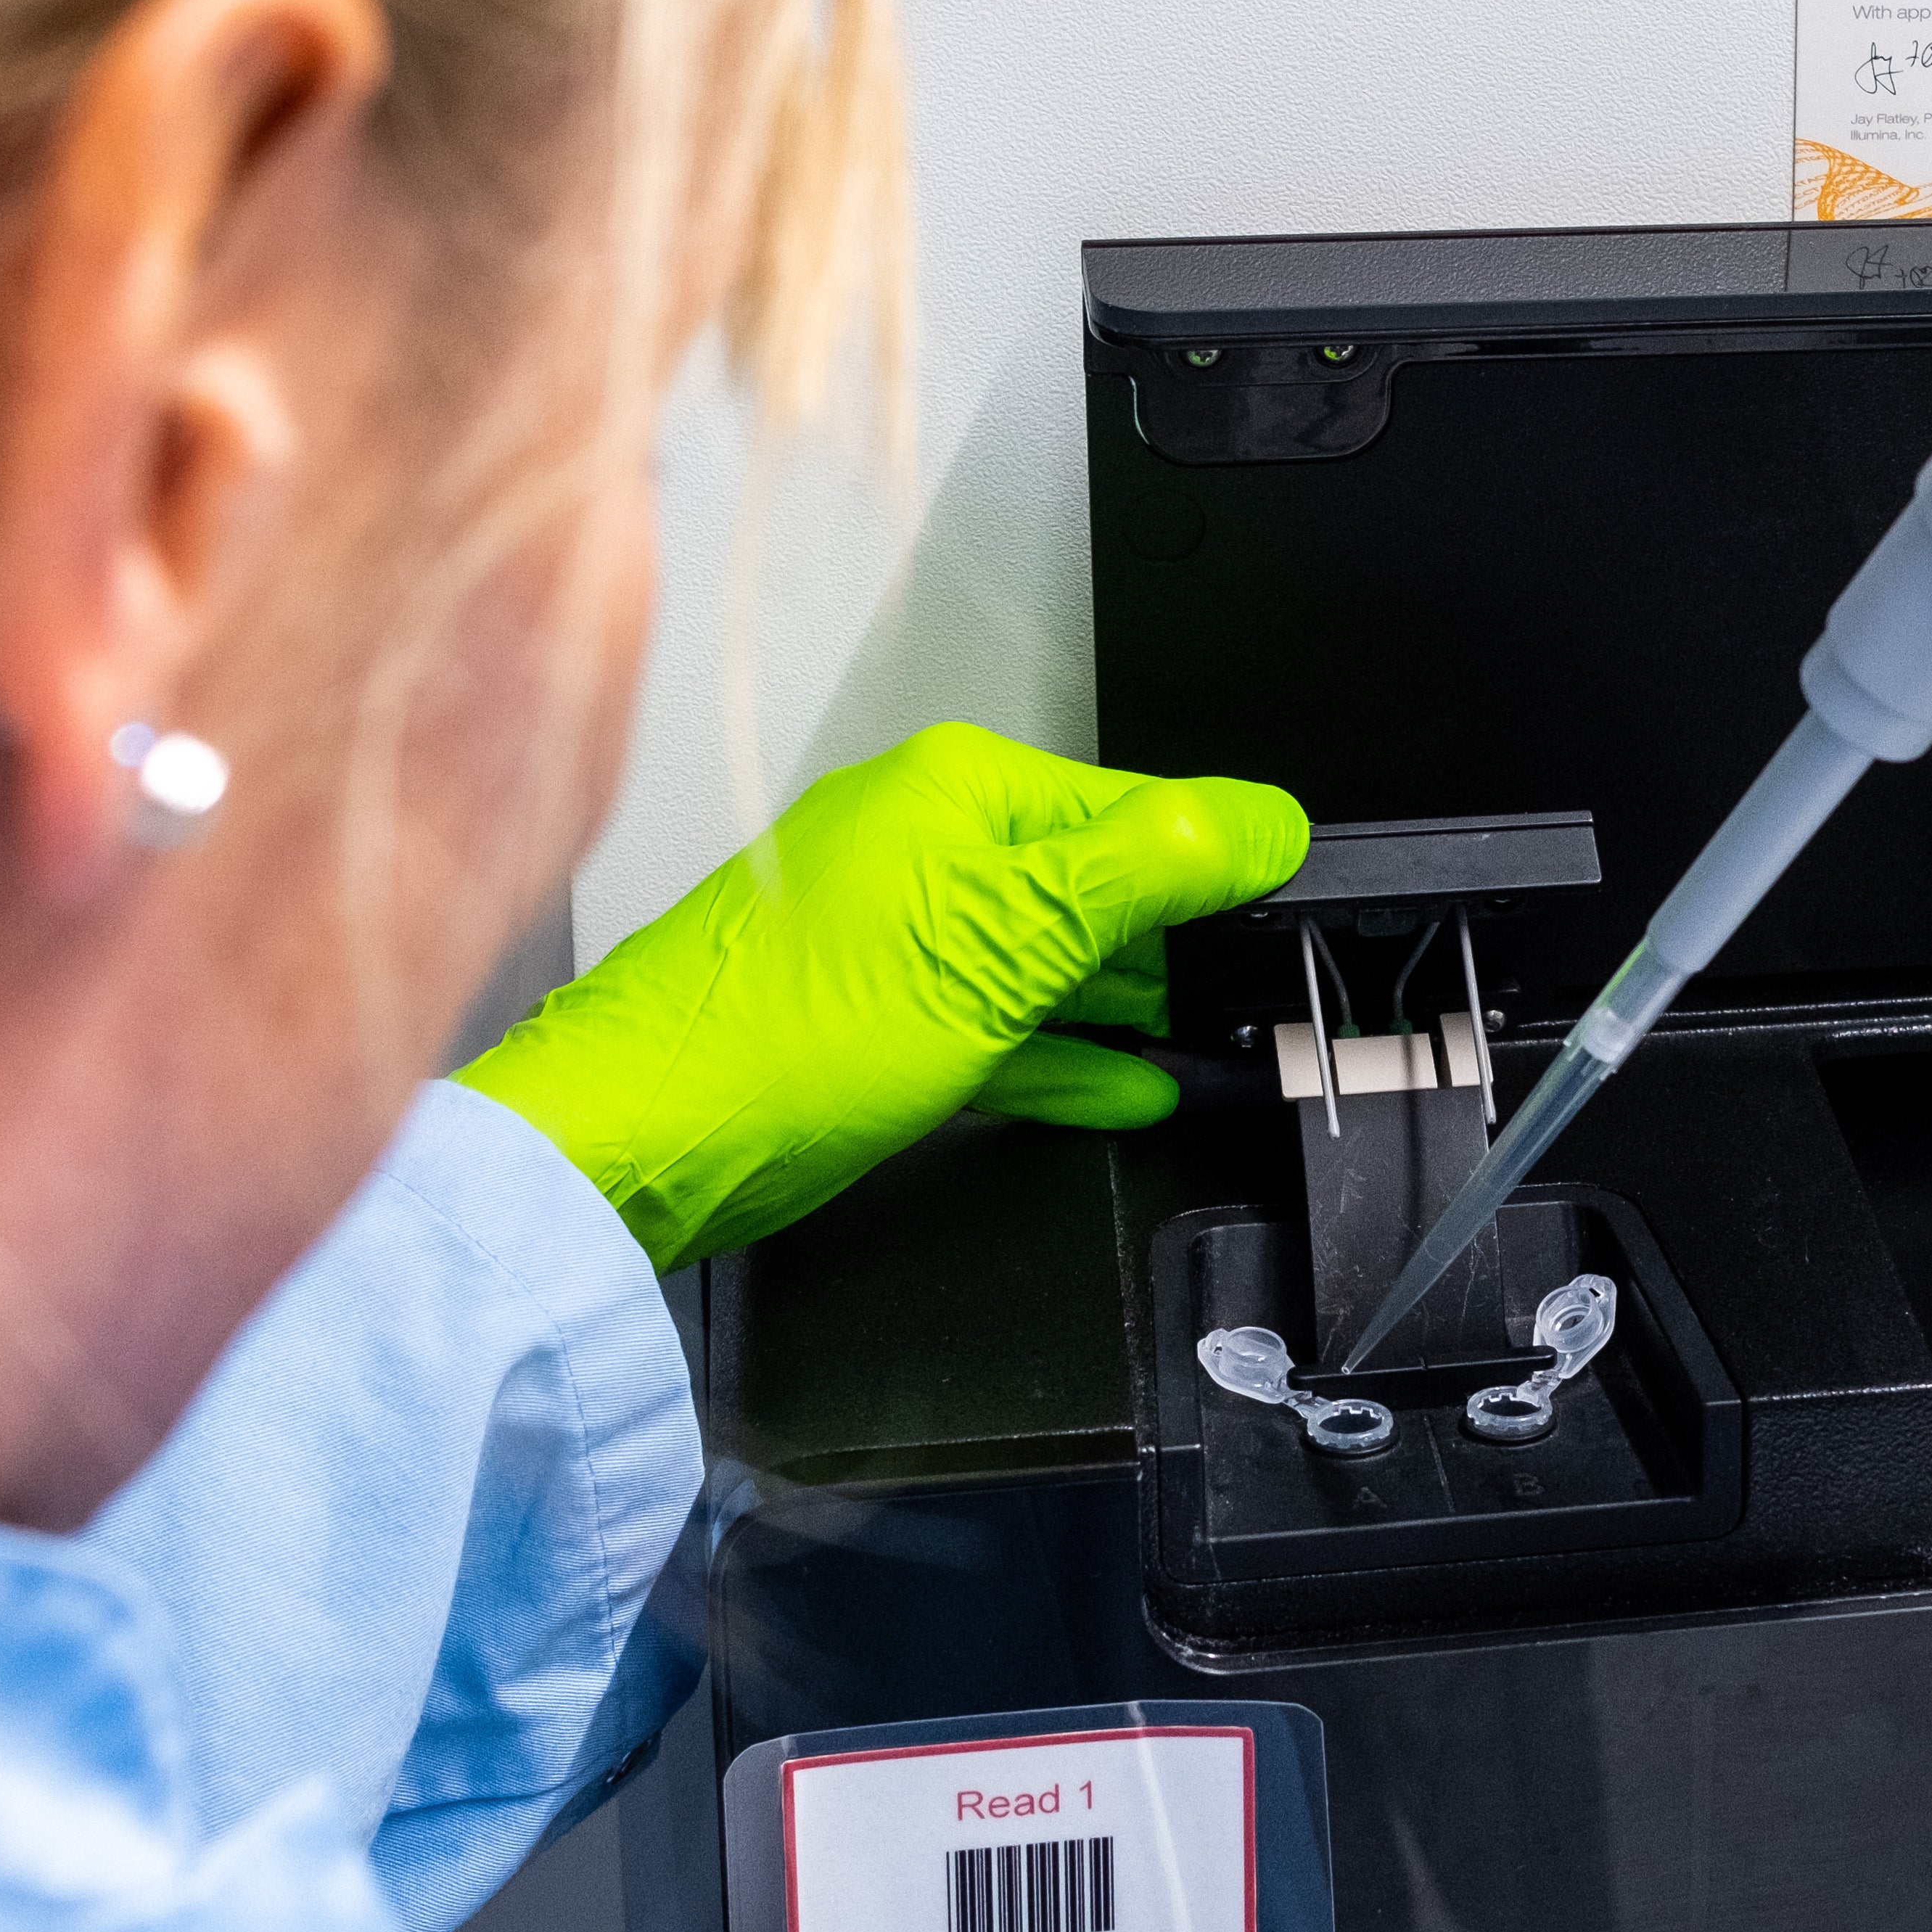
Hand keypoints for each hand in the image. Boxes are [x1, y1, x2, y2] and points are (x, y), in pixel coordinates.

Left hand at [459, 724, 1307, 1270]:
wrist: (637, 1138)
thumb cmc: (778, 1032)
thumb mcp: (1002, 942)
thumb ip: (1141, 876)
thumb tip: (1258, 822)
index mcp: (956, 793)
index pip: (1139, 806)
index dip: (1223, 866)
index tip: (1294, 910)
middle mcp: (924, 845)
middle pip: (1096, 884)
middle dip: (1183, 944)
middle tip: (1269, 991)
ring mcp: (897, 934)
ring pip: (1052, 961)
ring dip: (1135, 1009)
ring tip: (1220, 1042)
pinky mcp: (877, 1019)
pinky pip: (1004, 1027)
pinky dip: (1069, 1058)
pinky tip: (1129, 1087)